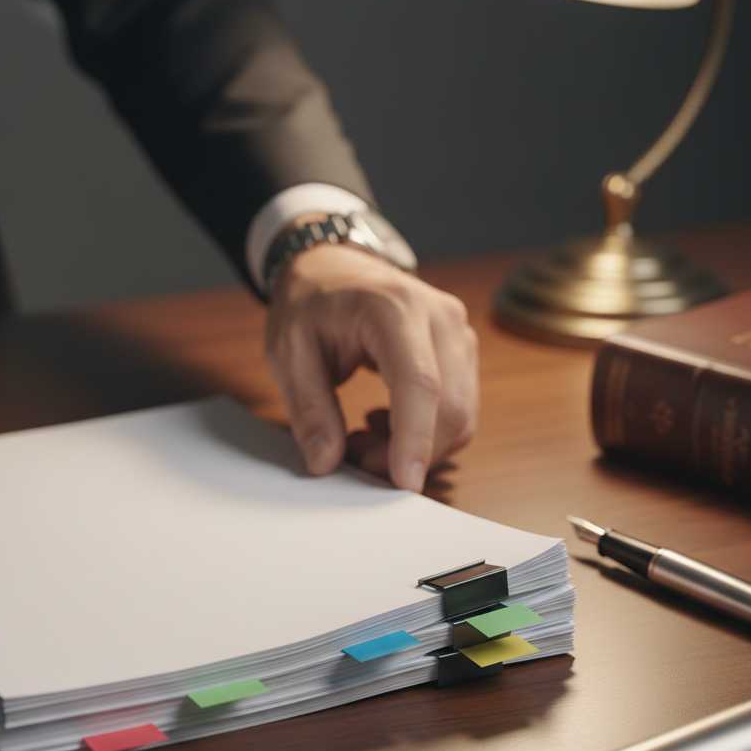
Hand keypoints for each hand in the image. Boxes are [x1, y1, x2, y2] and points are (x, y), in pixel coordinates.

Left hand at [265, 242, 477, 491]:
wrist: (333, 267)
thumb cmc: (310, 301)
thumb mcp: (288, 353)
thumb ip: (309, 409)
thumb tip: (326, 461)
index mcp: (394, 308)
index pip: (420, 384)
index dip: (415, 440)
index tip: (404, 482)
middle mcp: (439, 317)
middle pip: (452, 407)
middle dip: (410, 453)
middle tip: (358, 462)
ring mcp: (458, 333)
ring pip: (460, 415)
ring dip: (416, 446)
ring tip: (361, 437)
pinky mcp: (461, 351)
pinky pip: (457, 409)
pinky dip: (425, 433)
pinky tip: (383, 424)